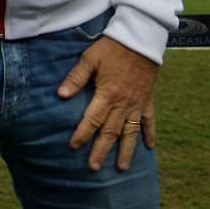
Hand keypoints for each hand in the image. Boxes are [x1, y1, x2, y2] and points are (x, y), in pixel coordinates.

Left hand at [58, 35, 158, 170]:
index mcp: (107, 95)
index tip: (73, 146)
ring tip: (121, 167)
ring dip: (125, 150)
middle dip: (101, 150)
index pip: (92, 120)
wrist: (139, 41)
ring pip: (131, 133)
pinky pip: (149, 121)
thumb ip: (75, 78)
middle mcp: (123, 104)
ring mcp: (137, 104)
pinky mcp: (147, 101)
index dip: (82, 134)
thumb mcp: (89, 59)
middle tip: (93, 167)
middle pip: (110, 132)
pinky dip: (149, 134)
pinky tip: (149, 148)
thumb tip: (60, 95)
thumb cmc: (111, 48)